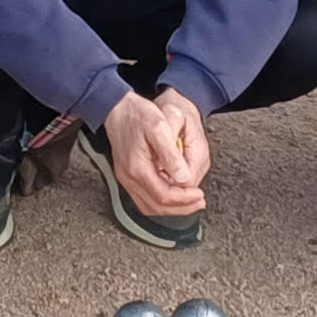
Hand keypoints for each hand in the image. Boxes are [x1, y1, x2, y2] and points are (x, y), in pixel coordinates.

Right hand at [107, 86, 213, 218]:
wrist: (117, 108)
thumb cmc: (138, 114)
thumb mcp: (159, 127)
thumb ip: (171, 154)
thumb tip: (184, 177)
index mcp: (137, 167)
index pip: (163, 196)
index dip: (184, 199)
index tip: (199, 194)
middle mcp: (129, 177)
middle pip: (157, 206)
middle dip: (181, 207)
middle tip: (199, 202)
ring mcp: (126, 179)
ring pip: (150, 206)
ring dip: (172, 208)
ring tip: (190, 202)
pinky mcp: (127, 176)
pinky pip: (144, 199)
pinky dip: (161, 202)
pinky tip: (173, 195)